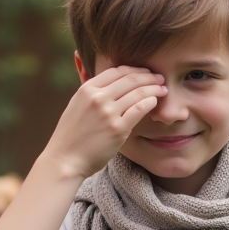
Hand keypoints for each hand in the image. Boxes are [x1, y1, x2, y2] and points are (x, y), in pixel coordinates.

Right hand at [40, 66, 166, 179]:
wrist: (65, 160)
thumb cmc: (72, 135)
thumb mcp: (76, 105)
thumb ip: (91, 92)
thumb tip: (105, 79)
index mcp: (87, 89)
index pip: (117, 70)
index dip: (135, 69)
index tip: (145, 72)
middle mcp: (97, 98)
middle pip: (130, 78)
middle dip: (149, 76)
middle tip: (160, 78)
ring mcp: (108, 113)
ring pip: (138, 92)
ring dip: (154, 89)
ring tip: (163, 90)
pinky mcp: (118, 129)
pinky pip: (139, 109)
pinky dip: (150, 102)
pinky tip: (155, 102)